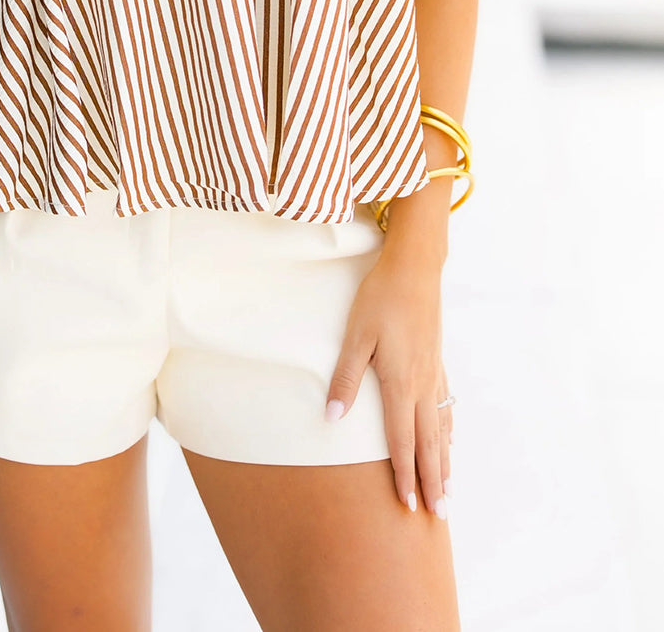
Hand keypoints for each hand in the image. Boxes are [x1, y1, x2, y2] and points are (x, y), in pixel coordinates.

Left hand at [324, 251, 452, 516]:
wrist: (415, 268)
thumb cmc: (380, 298)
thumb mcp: (355, 335)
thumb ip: (345, 377)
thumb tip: (333, 417)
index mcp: (401, 383)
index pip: (402, 441)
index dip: (405, 476)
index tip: (408, 507)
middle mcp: (423, 385)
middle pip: (429, 444)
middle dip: (433, 482)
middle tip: (439, 516)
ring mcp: (435, 373)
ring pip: (441, 428)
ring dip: (444, 462)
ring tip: (448, 490)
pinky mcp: (438, 360)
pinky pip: (446, 407)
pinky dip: (448, 430)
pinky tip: (450, 438)